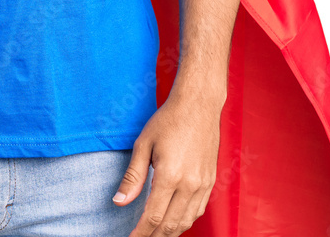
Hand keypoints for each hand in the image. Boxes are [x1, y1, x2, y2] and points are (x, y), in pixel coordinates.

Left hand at [112, 92, 221, 235]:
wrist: (198, 105)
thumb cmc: (168, 120)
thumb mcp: (144, 144)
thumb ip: (133, 176)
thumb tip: (119, 202)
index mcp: (170, 175)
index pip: (153, 216)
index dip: (141, 232)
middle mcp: (189, 185)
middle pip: (170, 225)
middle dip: (154, 236)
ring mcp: (203, 185)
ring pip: (186, 221)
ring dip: (170, 232)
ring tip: (155, 234)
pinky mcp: (210, 181)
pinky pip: (198, 211)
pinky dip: (185, 221)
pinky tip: (174, 221)